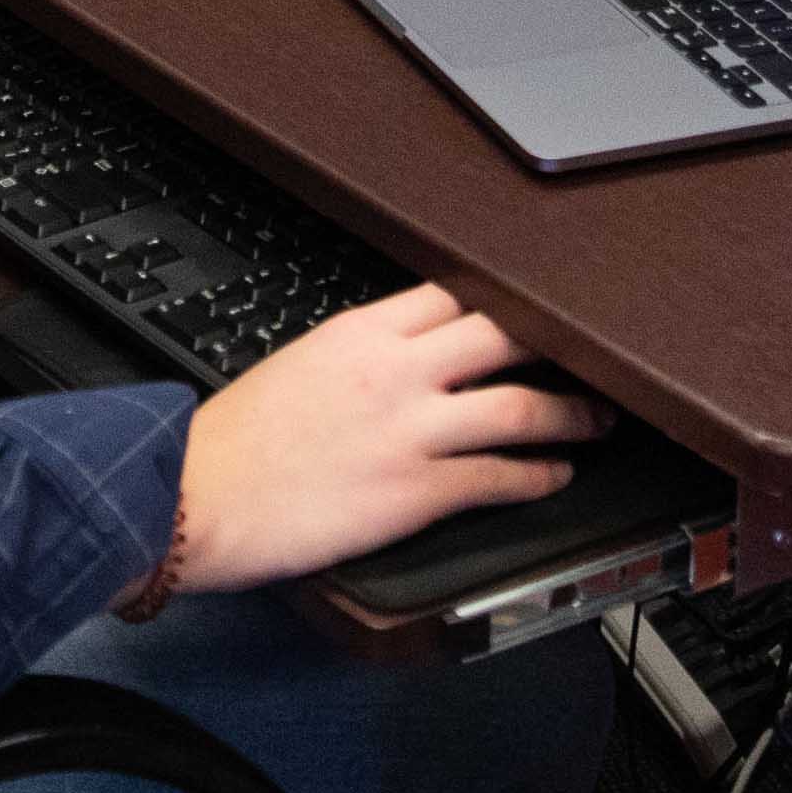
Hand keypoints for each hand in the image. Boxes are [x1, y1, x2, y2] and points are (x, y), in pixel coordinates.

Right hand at [170, 283, 604, 590]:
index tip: (532, 308)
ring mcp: (411, 430)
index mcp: (359, 333)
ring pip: (520, 407)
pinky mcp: (416, 491)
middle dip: (558, 343)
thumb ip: (355, 355)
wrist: (195, 497)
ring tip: (596, 420)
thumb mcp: (295, 365)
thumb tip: (394, 358)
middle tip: (589, 353)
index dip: (504, 300)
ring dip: (570, 415)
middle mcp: (394, 371)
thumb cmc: (229, 444)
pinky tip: (554, 479)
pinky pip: (499, 478)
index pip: (454, 294)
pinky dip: (539, 478)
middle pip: (503, 335)